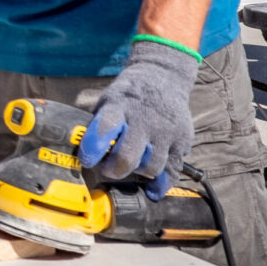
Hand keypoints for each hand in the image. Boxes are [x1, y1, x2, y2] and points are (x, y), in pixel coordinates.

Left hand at [78, 39, 197, 199]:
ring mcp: (166, 131)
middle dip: (114, 170)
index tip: (87, 160)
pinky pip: (173, 171)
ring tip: (131, 167)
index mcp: (119, 107)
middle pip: (128, 157)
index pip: (103, 130)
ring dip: (138, 173)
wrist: (163, 77)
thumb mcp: (109, 101)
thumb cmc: (129, 96)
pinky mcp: (183, 140)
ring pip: (151, 168)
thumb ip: (100, 126)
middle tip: (107, 170)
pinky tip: (151, 188)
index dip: (93, 149)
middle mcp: (144, 119)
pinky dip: (161, 184)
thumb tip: (83, 157)